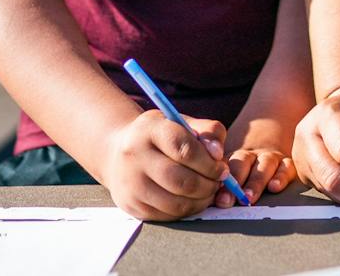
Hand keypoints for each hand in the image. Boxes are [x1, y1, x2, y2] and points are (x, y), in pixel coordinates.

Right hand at [99, 109, 229, 220]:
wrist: (118, 152)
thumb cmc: (160, 136)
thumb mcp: (182, 123)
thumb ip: (208, 131)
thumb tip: (219, 154)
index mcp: (150, 129)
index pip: (184, 148)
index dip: (209, 162)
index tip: (222, 167)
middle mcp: (135, 156)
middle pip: (181, 181)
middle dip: (208, 184)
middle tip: (219, 182)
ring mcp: (131, 184)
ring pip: (176, 203)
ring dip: (201, 201)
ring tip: (209, 190)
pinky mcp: (131, 206)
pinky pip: (168, 215)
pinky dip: (187, 210)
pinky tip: (193, 199)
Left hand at [218, 144, 297, 206]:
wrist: (271, 136)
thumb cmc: (246, 167)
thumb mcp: (233, 170)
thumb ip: (221, 185)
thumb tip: (205, 204)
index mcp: (234, 158)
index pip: (225, 167)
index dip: (219, 182)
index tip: (214, 197)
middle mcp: (252, 156)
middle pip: (242, 163)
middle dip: (234, 182)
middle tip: (227, 200)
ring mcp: (271, 157)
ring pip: (264, 165)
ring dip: (255, 181)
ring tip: (249, 197)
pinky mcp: (287, 163)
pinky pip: (286, 167)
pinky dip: (281, 177)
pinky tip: (275, 187)